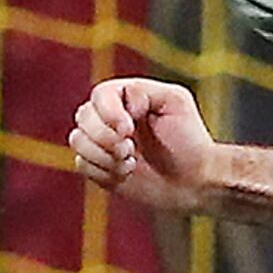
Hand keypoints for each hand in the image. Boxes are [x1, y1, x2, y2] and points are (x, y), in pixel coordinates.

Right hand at [69, 77, 220, 213]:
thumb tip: (117, 105)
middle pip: (83, 116)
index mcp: (127, 97)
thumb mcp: (175, 102)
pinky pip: (82, 164)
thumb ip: (143, 91)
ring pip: (77, 140)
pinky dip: (103, 171)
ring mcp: (103, 143)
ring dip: (104, 155)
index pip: (100, 95)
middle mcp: (110, 117)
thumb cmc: (190, 141)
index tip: (128, 130)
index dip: (108, 113)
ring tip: (131, 162)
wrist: (195, 182)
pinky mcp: (99, 167)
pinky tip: (126, 174)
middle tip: (131, 150)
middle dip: (105, 137)